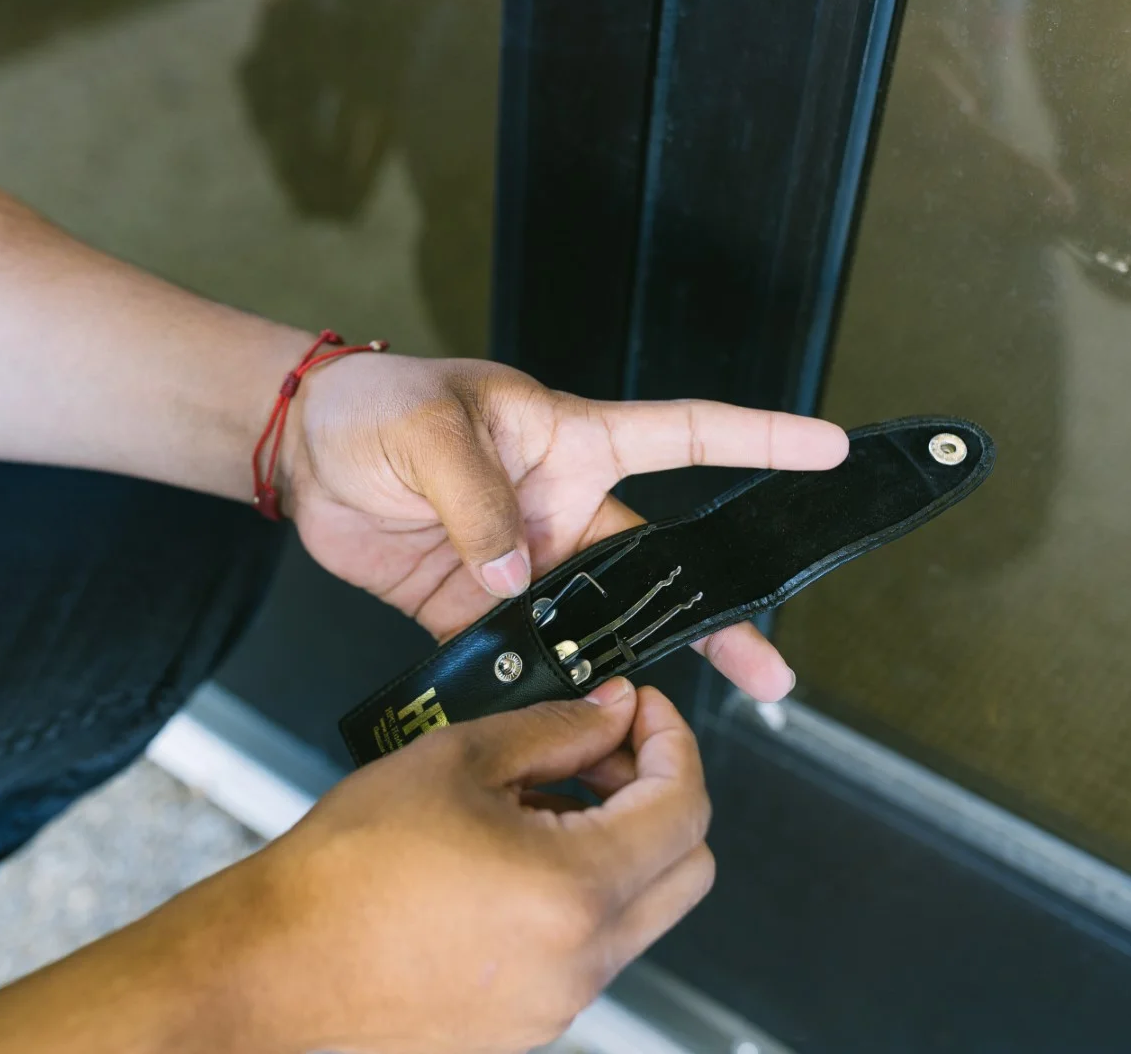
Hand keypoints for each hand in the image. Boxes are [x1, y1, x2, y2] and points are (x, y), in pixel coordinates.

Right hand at [236, 679, 712, 1053]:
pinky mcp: (531, 1020)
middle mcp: (582, 959)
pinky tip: (513, 851)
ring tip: (538, 798)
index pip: (685, 806)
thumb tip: (610, 712)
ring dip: (617, 841)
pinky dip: (579, 889)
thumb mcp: (459, 760)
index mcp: (575, 889)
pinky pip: (592, 946)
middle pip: (688, 867)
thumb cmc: (347, 869)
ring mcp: (560, 1000)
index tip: (643, 710)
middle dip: (660, 793)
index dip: (673, 740)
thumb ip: (556, 729)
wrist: (278, 958)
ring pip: (641, 908)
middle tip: (601, 750)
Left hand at [281, 354, 848, 700]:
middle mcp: (558, 504)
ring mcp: (519, 560)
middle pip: (655, 562)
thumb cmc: (372, 406)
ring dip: (633, 663)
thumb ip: (479, 502)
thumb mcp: (430, 430)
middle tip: (769, 665)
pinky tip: (570, 725)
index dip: (759, 439)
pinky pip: (520, 651)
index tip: (827, 449)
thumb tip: (514, 576)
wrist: (302, 455)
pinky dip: (540, 687)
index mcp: (569, 439)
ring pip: (596, 620)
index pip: (683, 434)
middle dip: (714, 611)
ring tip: (671, 718)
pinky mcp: (471, 604)